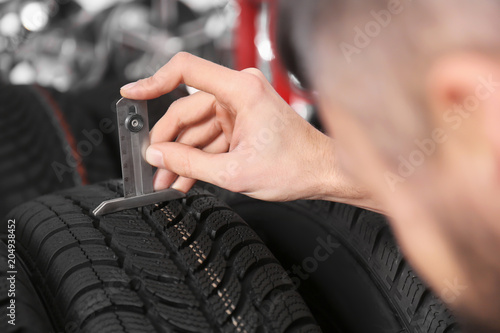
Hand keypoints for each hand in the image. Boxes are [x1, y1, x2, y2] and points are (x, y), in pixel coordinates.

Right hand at [121, 52, 370, 204]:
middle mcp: (239, 93)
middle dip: (167, 142)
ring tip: (166, 180)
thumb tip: (158, 155)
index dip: (153, 81)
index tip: (132, 94)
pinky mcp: (242, 125)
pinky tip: (183, 177)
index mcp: (241, 90)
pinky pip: (210, 138)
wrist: (323, 174)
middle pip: (186, 111)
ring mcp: (240, 109)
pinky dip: (198, 157)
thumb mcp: (234, 172)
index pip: (185, 70)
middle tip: (151, 164)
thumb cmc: (296, 166)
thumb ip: (189, 163)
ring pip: (197, 129)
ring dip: (181, 156)